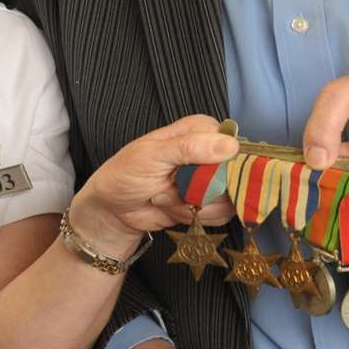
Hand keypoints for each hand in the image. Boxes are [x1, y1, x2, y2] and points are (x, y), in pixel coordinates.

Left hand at [71, 116, 236, 256]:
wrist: (113, 210)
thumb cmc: (125, 174)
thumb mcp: (152, 155)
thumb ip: (190, 147)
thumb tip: (230, 145)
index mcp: (200, 131)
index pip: (233, 144)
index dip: (222, 164)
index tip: (199, 175)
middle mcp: (210, 153)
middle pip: (236, 174)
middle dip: (205, 190)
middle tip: (174, 187)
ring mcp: (211, 180)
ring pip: (230, 198)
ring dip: (197, 206)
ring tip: (167, 197)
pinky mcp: (209, 203)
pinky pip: (222, 215)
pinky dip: (198, 218)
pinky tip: (176, 210)